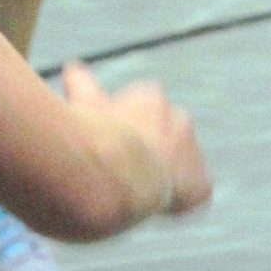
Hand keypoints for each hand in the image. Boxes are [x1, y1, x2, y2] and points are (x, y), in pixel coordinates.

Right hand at [59, 60, 210, 215]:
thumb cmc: (93, 137)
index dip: (125, 127)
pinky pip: (195, 191)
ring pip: (179, 162)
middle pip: (166, 133)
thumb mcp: (83, 104)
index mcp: (150, 97)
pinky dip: (180, 198)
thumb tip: (71, 67)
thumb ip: (81, 84)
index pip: (144, 107)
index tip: (110, 141)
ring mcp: (191, 151)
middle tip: (125, 168)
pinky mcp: (199, 184)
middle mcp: (178, 119)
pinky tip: (154, 202)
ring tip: (138, 189)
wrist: (116, 174)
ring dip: (164, 172)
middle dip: (150, 147)